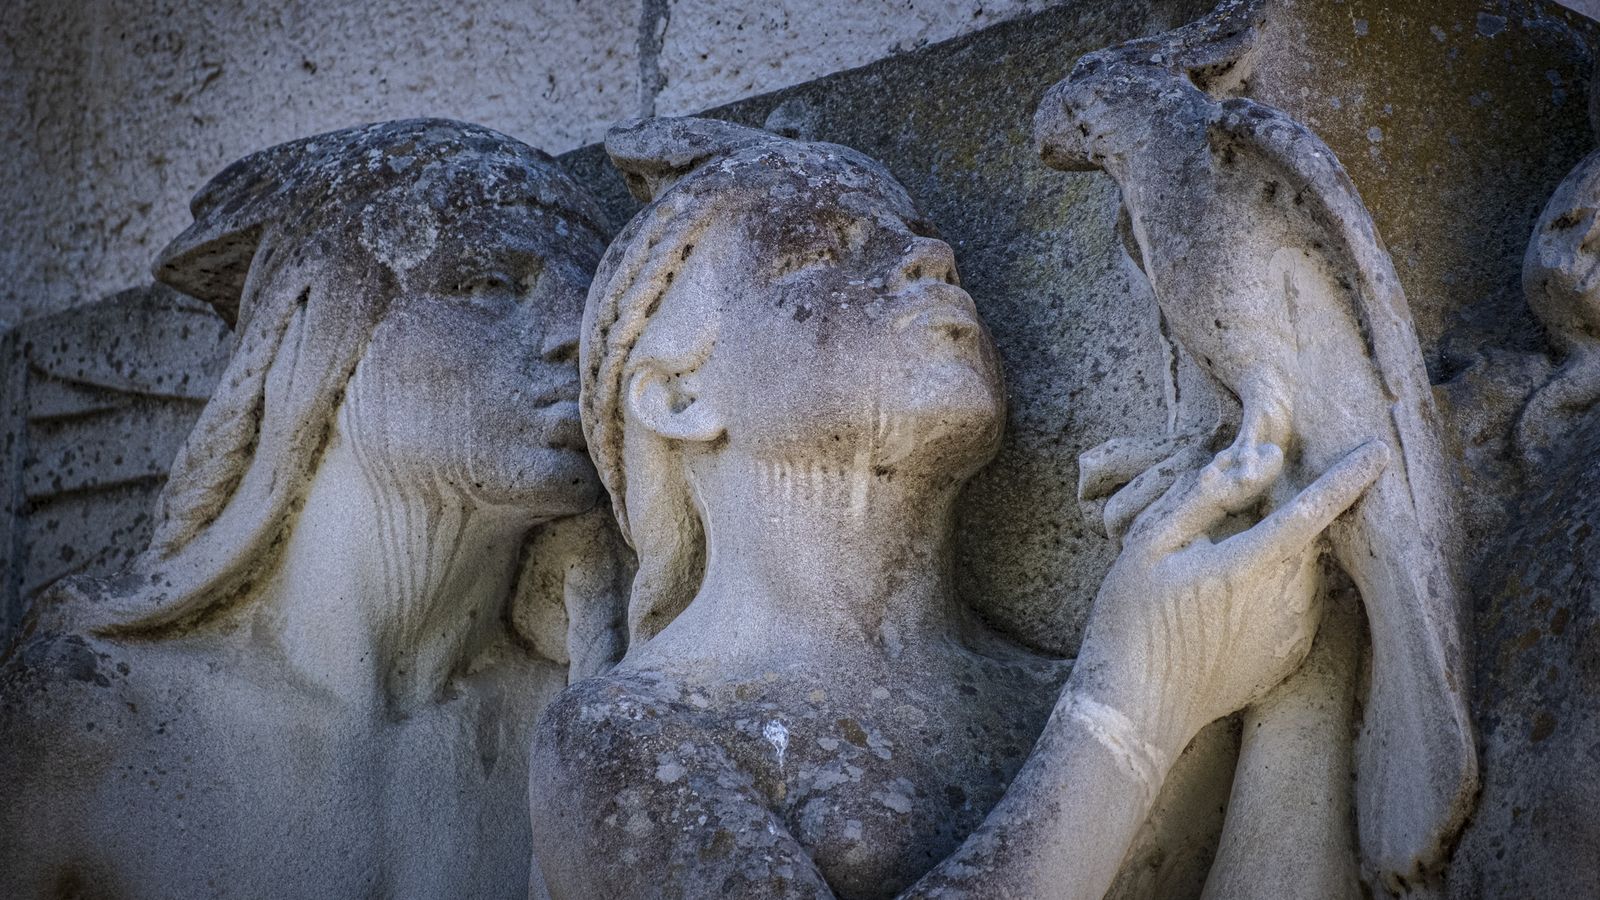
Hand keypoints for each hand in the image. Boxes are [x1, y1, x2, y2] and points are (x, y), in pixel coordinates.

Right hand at [1066, 439, 1388, 760]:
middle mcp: (1285, 599)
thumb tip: (1260, 460)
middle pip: (1305, 538)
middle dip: (1282, 520)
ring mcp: (1292, 634)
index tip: (1379, 452)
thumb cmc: (1133, 622)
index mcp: (1249, 563)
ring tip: (1215, 581)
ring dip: (1277, 560)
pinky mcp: (1289, 659)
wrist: (1138, 710)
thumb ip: (1206, 496)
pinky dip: (1274, 596)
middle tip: (1224, 535)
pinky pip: (1296, 609)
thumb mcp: (1149, 545)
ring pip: (1303, 573)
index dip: (1348, 477)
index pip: (1312, 508)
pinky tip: (1225, 614)